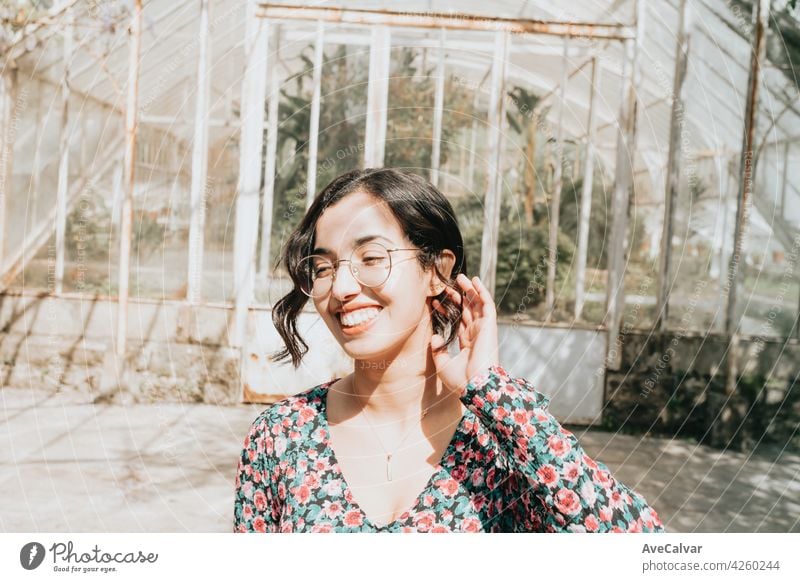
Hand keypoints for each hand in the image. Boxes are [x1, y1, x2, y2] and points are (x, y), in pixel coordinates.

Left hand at [430, 273, 499, 394]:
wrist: (476, 385)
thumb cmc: (461, 381)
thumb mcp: (443, 365)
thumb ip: (438, 350)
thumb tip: (434, 336)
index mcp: (468, 344)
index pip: (458, 322)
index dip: (448, 311)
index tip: (435, 302)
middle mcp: (476, 334)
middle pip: (467, 310)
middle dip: (458, 297)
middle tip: (446, 286)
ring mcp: (484, 329)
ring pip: (477, 304)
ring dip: (470, 290)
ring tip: (460, 277)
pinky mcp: (490, 325)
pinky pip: (487, 304)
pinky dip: (482, 291)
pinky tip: (474, 280)